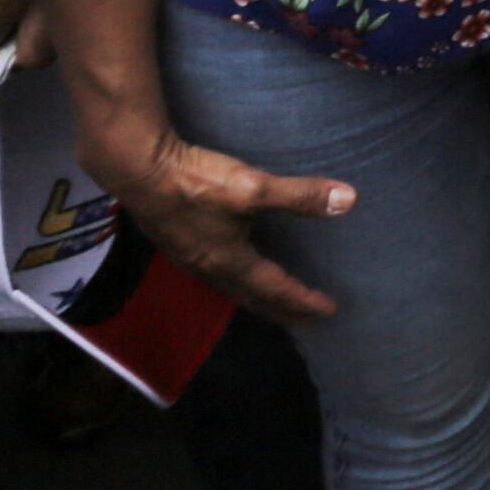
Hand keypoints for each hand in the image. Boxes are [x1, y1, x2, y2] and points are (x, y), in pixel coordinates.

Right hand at [74, 115, 350, 324]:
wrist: (138, 169)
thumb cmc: (196, 183)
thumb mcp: (252, 188)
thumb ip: (299, 196)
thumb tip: (351, 200)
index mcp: (230, 262)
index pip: (275, 288)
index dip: (302, 300)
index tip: (328, 311)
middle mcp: (210, 268)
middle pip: (251, 297)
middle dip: (280, 309)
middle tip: (305, 319)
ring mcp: (190, 257)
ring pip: (231, 287)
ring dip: (257, 297)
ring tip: (273, 300)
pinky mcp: (179, 241)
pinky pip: (216, 273)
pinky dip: (237, 280)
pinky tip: (235, 266)